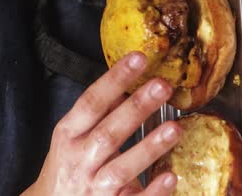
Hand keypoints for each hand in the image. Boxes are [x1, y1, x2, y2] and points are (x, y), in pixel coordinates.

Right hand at [22, 52, 181, 195]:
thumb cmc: (66, 167)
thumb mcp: (72, 137)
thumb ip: (98, 114)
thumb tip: (125, 85)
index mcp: (68, 135)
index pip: (91, 102)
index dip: (114, 79)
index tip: (138, 58)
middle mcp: (79, 160)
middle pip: (108, 133)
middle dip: (136, 108)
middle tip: (162, 86)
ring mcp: (93, 187)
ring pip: (121, 168)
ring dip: (148, 148)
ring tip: (175, 128)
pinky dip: (152, 191)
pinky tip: (170, 176)